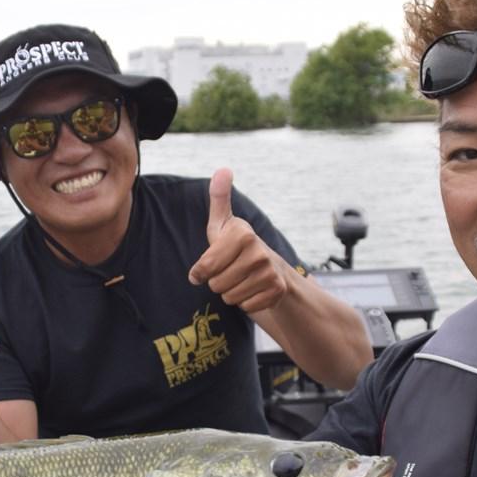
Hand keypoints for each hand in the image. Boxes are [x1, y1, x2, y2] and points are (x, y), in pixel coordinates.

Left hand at [187, 168, 291, 312]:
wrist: (271, 267)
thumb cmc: (237, 246)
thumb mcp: (223, 223)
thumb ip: (219, 198)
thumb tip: (223, 169)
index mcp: (242, 234)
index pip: (205, 267)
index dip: (200, 272)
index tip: (202, 268)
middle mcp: (259, 252)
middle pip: (217, 284)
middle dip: (217, 281)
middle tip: (228, 271)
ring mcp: (270, 272)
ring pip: (231, 297)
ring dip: (231, 292)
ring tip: (240, 279)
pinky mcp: (277, 291)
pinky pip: (246, 307)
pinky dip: (245, 302)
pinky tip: (252, 289)